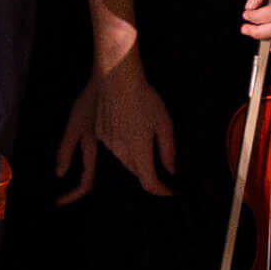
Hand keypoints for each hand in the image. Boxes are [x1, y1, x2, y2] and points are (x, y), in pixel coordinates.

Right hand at [58, 53, 173, 199]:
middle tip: (160, 166)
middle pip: (137, 172)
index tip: (169, 192)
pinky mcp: (99, 133)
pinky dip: (123, 147)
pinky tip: (128, 131)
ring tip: (144, 143)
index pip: (149, 182)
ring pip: (124, 160)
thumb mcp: (164, 123)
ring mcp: (108, 142)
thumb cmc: (145, 98)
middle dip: (149, 173)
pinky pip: (114, 148)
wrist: (117, 78)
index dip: (160, 190)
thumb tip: (171, 170)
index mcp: (140, 150)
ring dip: (135, 160)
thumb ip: (168, 150)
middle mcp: (122, 150)